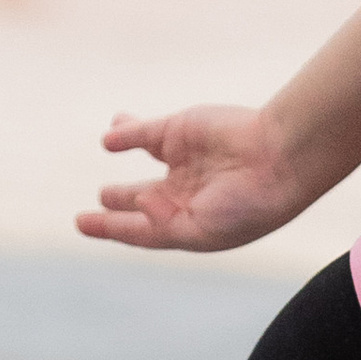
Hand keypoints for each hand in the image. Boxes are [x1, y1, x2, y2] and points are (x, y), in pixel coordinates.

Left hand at [77, 103, 307, 252]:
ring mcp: (185, 160)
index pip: (142, 229)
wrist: (279, 158)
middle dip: (118, 203)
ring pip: (144, 160)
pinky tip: (110, 138)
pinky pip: (143, 134)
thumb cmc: (248, 204)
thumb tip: (136, 203)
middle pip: (142, 198)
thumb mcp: (200, 229)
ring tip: (107, 154)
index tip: (81, 223)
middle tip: (96, 206)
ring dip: (125, 162)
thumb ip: (161, 222)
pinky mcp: (180, 130)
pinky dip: (124, 134)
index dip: (111, 227)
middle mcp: (188, 193)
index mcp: (192, 224)